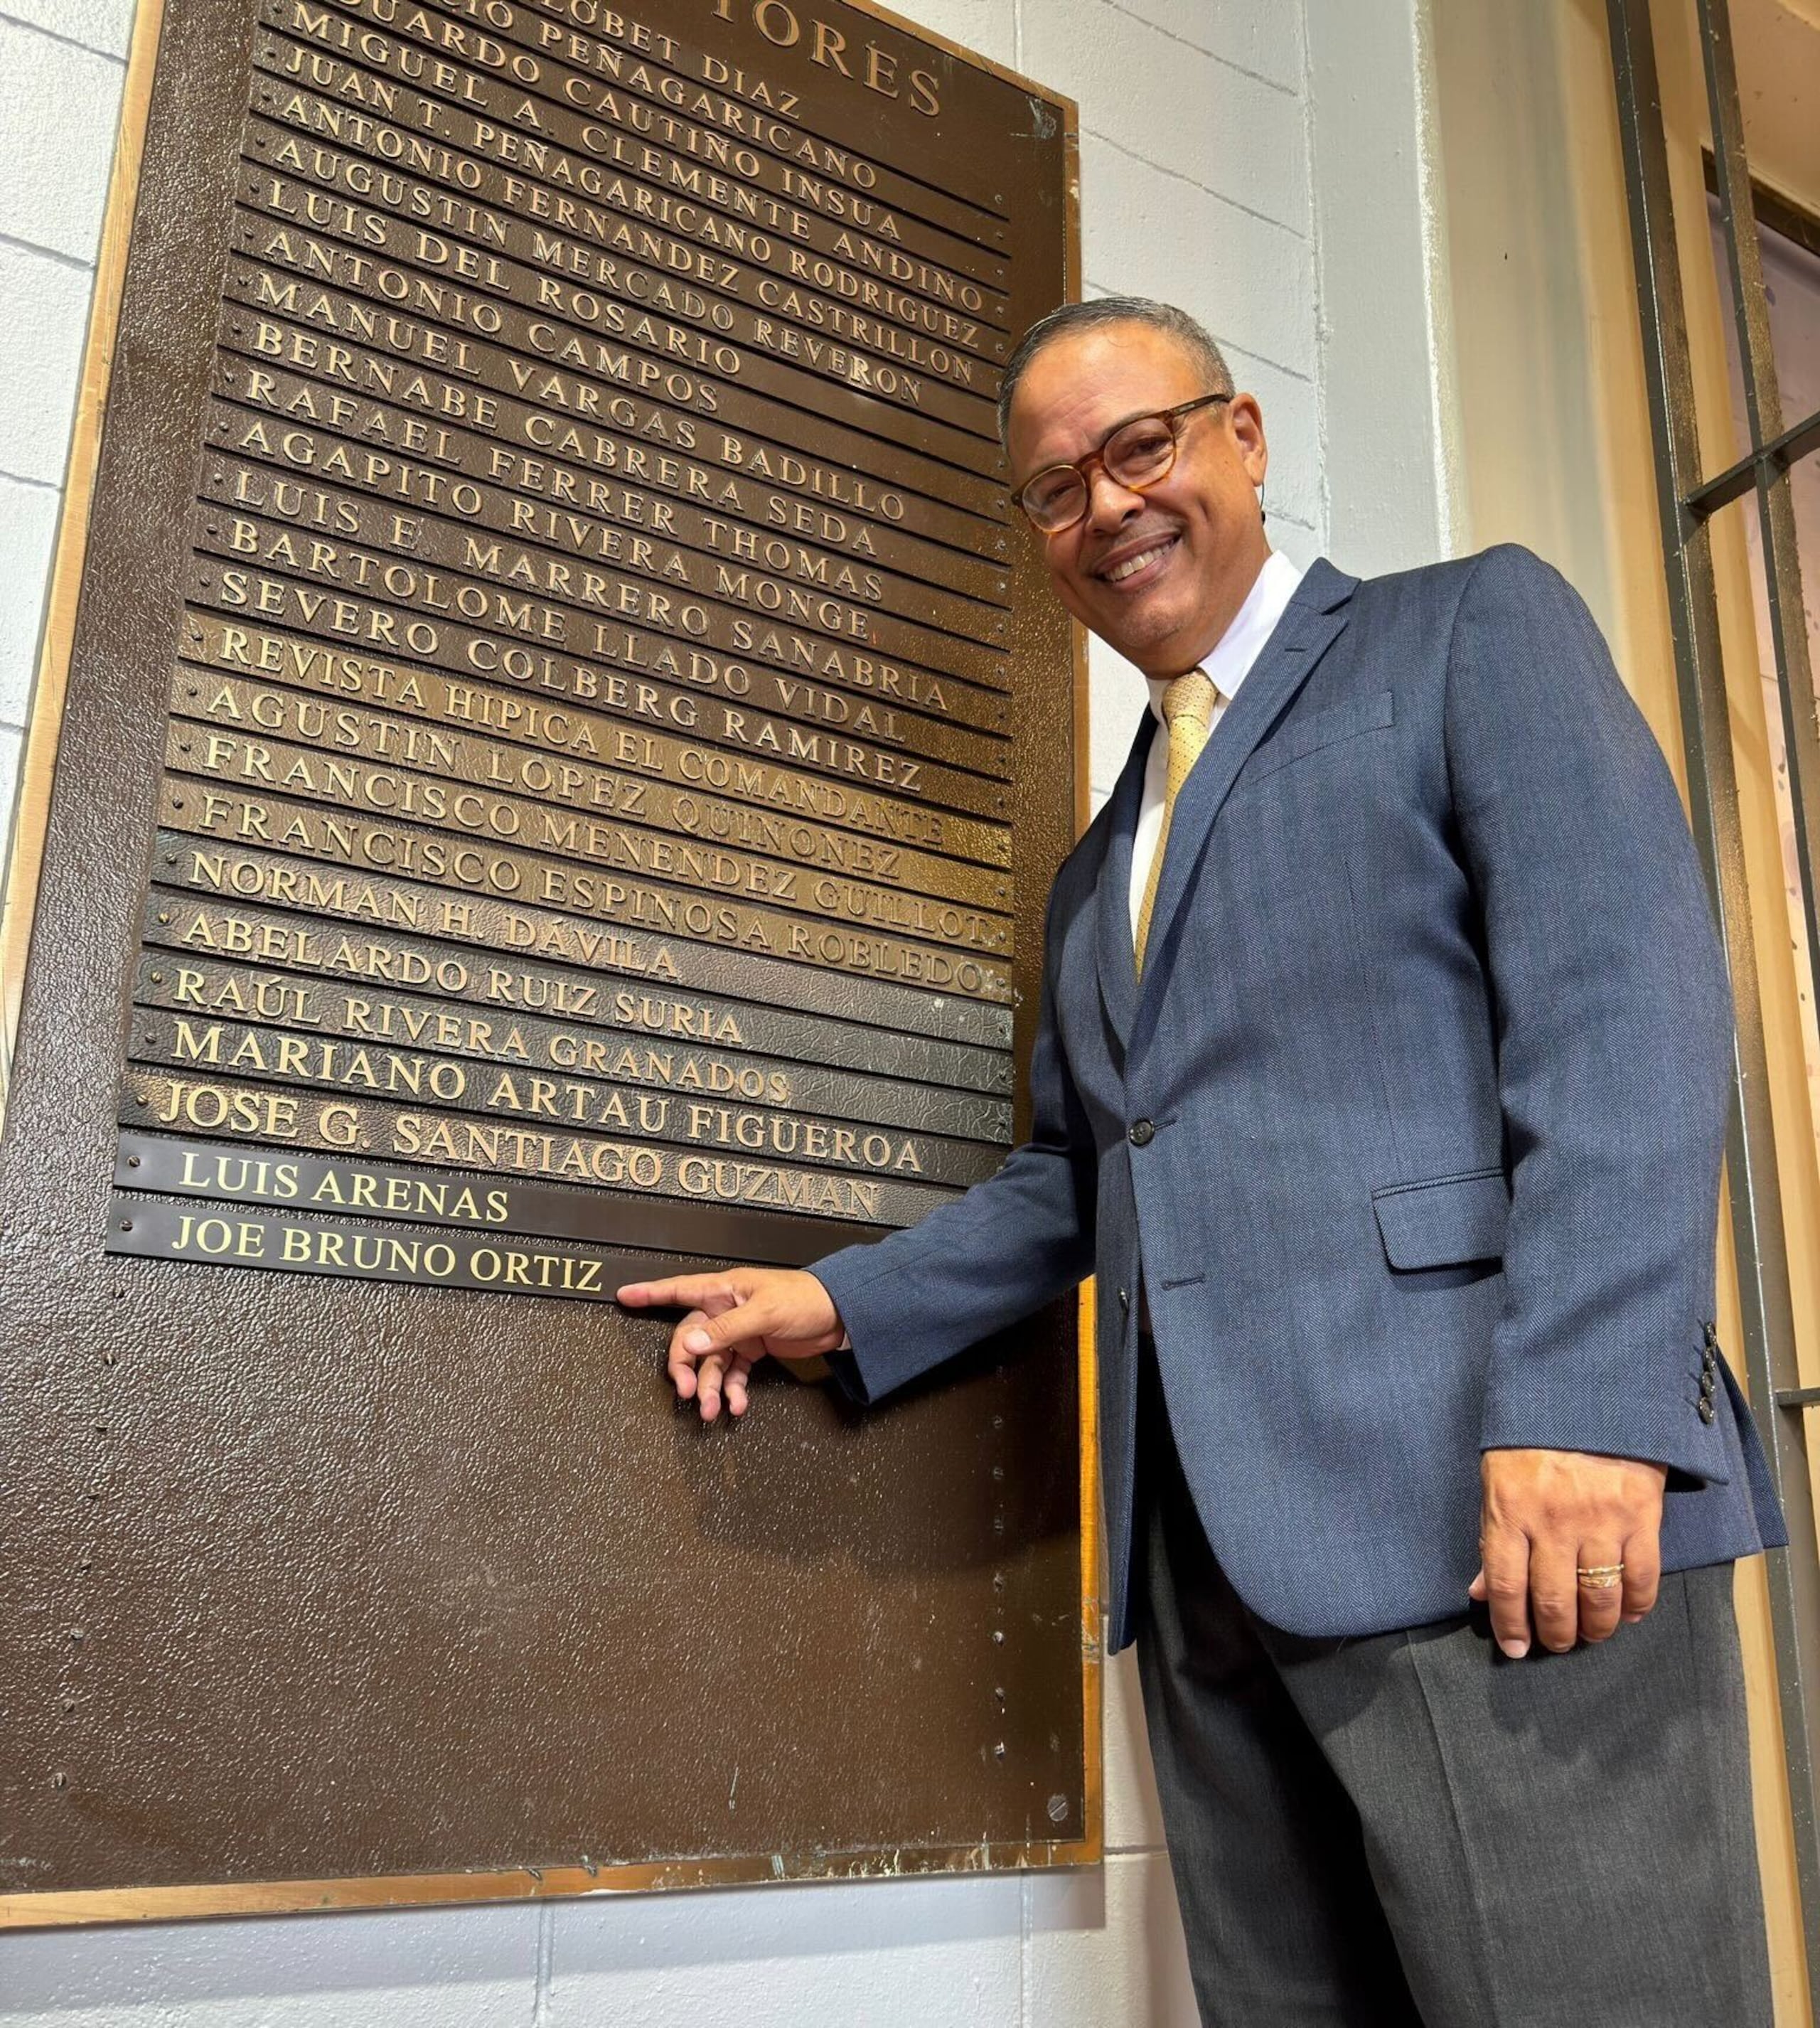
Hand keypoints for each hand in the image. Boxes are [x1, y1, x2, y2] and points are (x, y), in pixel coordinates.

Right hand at [617, 1267, 847, 1421]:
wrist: (841, 1315)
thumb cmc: (804, 1299)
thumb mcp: (764, 1313)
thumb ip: (727, 1329)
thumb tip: (691, 1343)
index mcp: (724, 1290)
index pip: (679, 1289)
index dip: (650, 1293)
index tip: (624, 1297)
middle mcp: (725, 1309)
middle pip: (691, 1339)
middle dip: (686, 1367)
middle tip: (687, 1393)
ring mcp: (738, 1331)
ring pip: (711, 1362)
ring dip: (709, 1387)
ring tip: (711, 1410)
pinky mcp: (753, 1349)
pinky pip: (732, 1372)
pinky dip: (732, 1389)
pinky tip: (736, 1404)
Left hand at [1468, 1447, 1666, 1657]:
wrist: (1589, 1392)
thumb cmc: (1533, 1437)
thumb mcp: (1497, 1478)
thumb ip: (1492, 1536)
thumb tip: (1481, 1592)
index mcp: (1510, 1510)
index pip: (1505, 1584)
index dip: (1510, 1625)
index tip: (1516, 1649)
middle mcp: (1553, 1522)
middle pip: (1553, 1600)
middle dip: (1555, 1634)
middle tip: (1558, 1643)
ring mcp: (1600, 1521)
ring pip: (1599, 1598)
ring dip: (1595, 1627)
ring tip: (1590, 1633)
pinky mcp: (1641, 1516)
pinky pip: (1642, 1578)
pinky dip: (1636, 1606)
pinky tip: (1627, 1613)